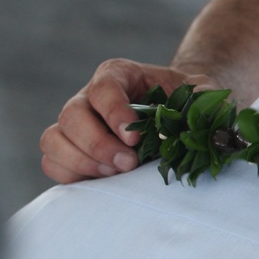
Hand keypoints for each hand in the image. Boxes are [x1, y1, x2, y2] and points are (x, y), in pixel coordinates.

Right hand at [40, 60, 215, 183]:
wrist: (176, 115)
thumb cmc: (186, 101)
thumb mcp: (201, 92)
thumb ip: (204, 99)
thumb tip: (199, 124)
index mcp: (118, 75)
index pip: (103, 88)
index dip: (113, 112)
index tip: (133, 138)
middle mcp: (89, 98)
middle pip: (71, 116)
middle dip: (98, 144)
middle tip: (129, 164)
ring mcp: (77, 125)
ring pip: (54, 140)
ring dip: (81, 162)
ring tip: (116, 175)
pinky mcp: (73, 151)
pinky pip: (53, 163)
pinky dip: (72, 176)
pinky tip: (103, 183)